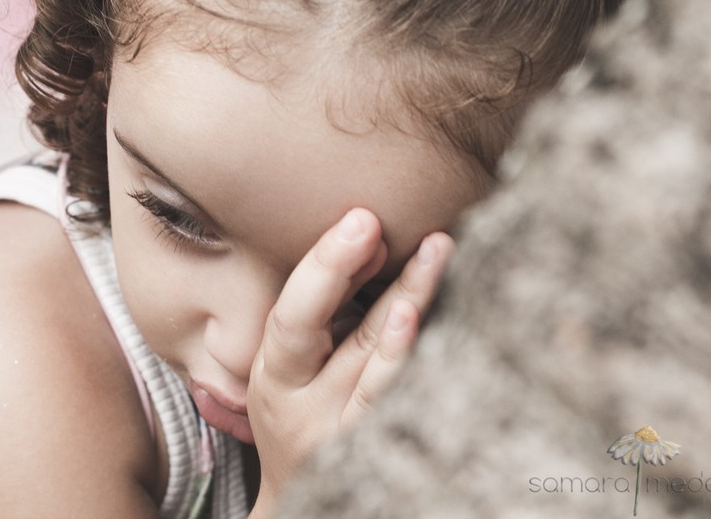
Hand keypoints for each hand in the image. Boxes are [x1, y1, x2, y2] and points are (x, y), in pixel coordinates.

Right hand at [246, 209, 453, 515]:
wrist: (305, 503)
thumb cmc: (299, 413)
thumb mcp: (289, 367)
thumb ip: (322, 307)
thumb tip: (368, 231)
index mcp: (274, 378)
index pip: (293, 317)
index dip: (324, 267)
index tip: (359, 219)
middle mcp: (305, 409)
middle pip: (335, 336)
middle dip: (352, 272)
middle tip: (385, 223)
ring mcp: (346, 437)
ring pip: (380, 370)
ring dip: (410, 304)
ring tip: (435, 252)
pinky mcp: (383, 456)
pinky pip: (404, 405)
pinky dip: (416, 363)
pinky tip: (437, 328)